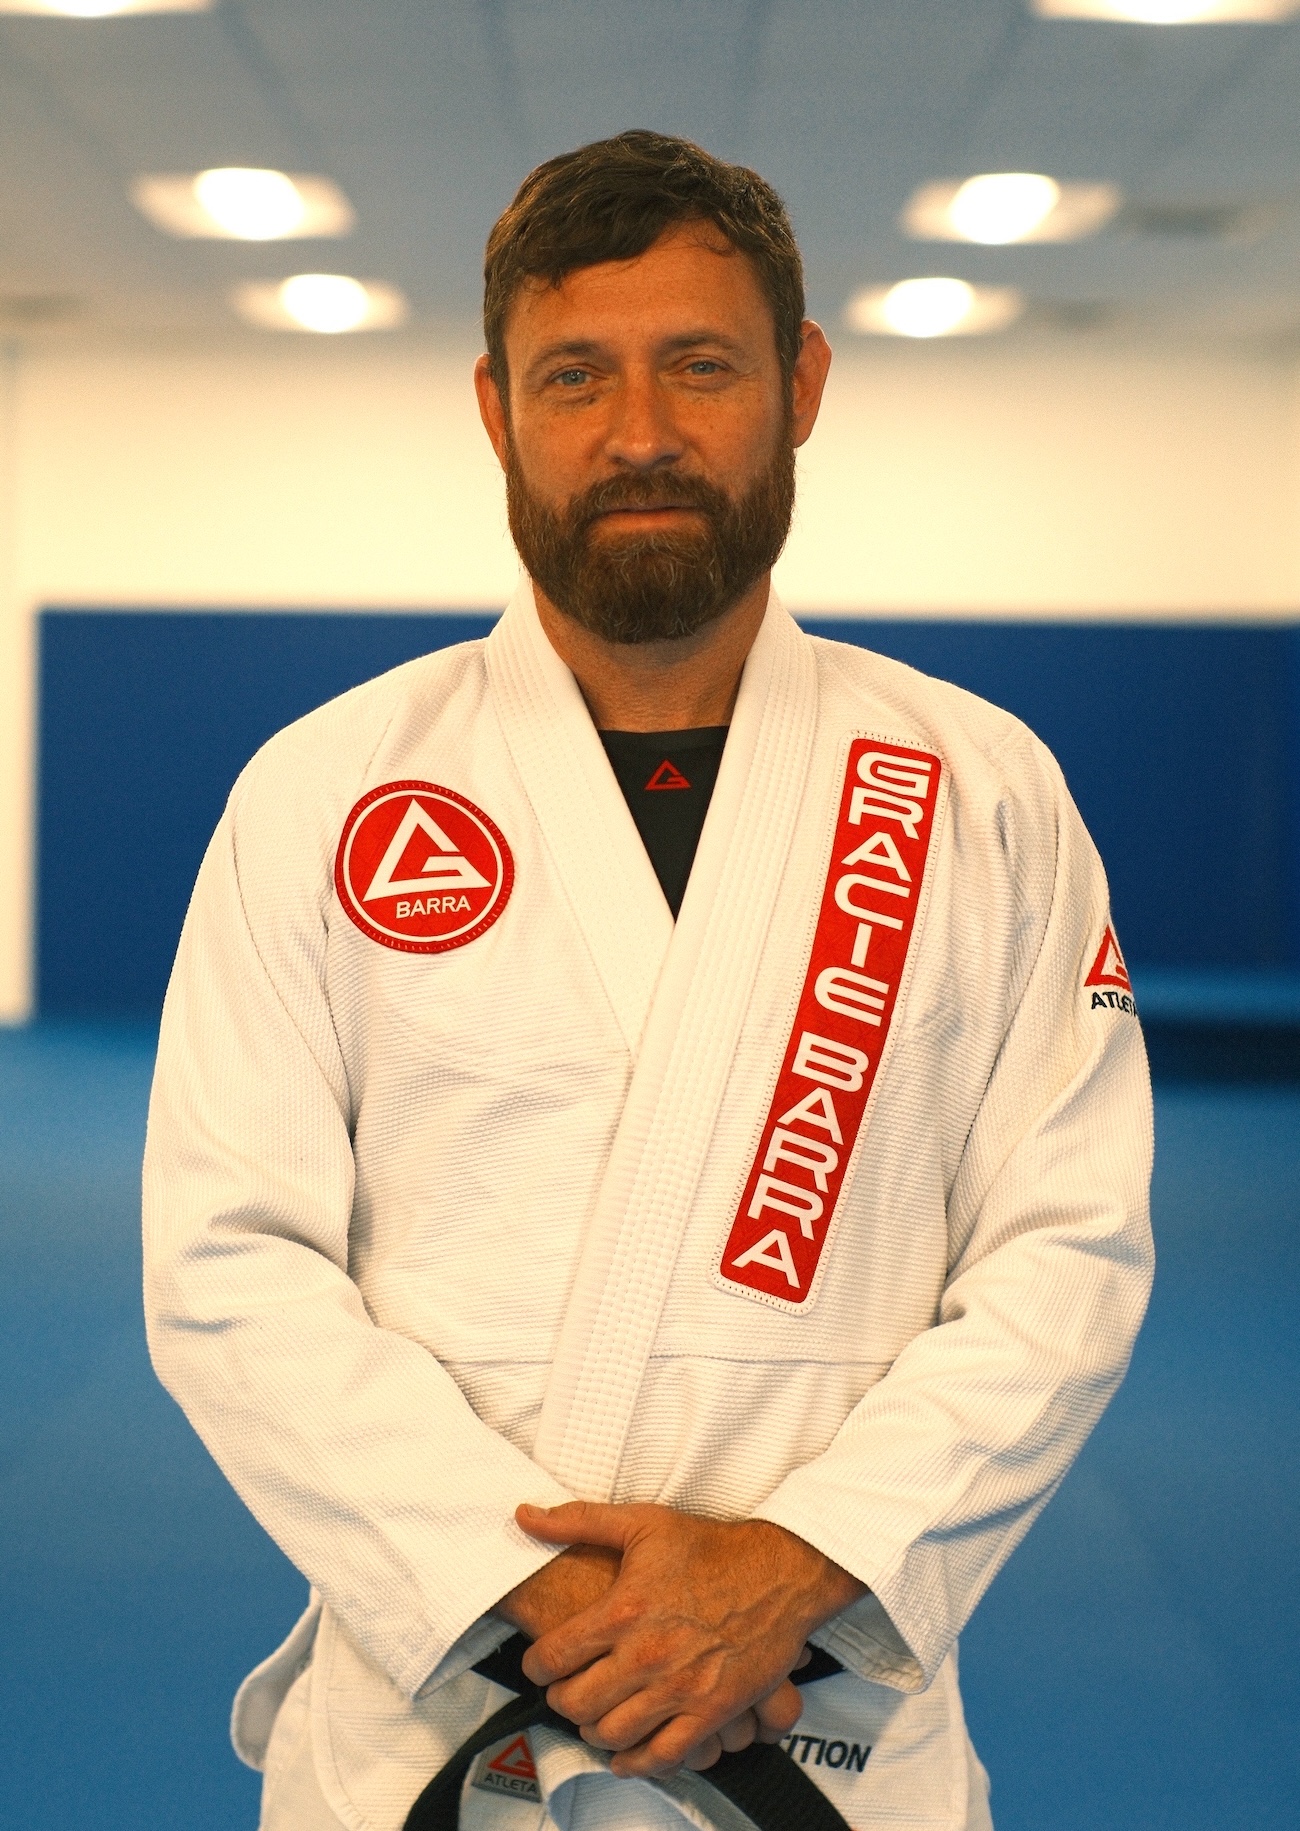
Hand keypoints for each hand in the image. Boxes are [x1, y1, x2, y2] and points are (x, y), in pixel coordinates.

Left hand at [515, 1500, 864, 1777]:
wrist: (779, 1571)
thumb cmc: (711, 1546)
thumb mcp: (641, 1522)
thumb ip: (577, 1520)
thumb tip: (525, 1516)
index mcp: (623, 1609)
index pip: (553, 1657)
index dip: (536, 1666)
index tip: (539, 1665)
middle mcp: (646, 1654)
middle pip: (576, 1703)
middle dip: (562, 1701)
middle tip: (565, 1692)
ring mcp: (679, 1688)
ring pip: (612, 1733)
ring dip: (594, 1730)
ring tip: (595, 1716)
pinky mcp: (712, 1712)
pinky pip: (662, 1756)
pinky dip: (637, 1762)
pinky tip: (628, 1754)